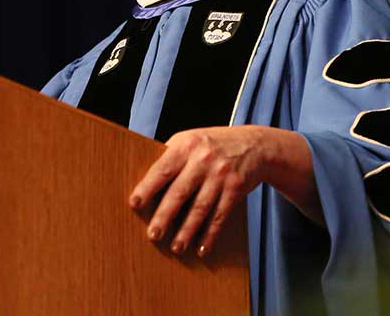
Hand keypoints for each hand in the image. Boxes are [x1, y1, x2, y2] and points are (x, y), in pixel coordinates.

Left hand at [128, 125, 270, 256]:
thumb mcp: (190, 141)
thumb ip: (171, 158)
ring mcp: (221, 175)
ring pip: (201, 207)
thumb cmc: (212, 145)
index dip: (148, 187)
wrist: (254, 144)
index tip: (135, 203)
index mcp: (186, 145)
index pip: (163, 169)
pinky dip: (210, 234)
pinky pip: (220, 215)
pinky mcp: (236, 188)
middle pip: (180, 192)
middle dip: (165, 215)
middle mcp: (203, 159)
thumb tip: (146, 185)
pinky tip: (202, 248)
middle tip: (153, 235)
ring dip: (187, 230)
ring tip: (176, 247)